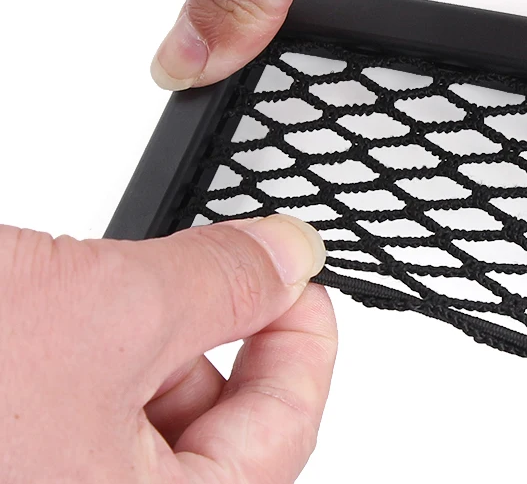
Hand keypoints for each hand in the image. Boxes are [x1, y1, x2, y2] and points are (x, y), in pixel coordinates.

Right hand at [0, 215, 334, 482]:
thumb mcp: (112, 312)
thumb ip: (221, 283)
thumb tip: (287, 258)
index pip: (283, 435)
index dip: (305, 346)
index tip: (301, 280)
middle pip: (218, 428)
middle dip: (217, 337)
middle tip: (214, 267)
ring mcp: (58, 483)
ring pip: (148, 416)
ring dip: (148, 341)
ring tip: (99, 293)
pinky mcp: (22, 455)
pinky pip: (89, 411)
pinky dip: (98, 353)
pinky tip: (66, 311)